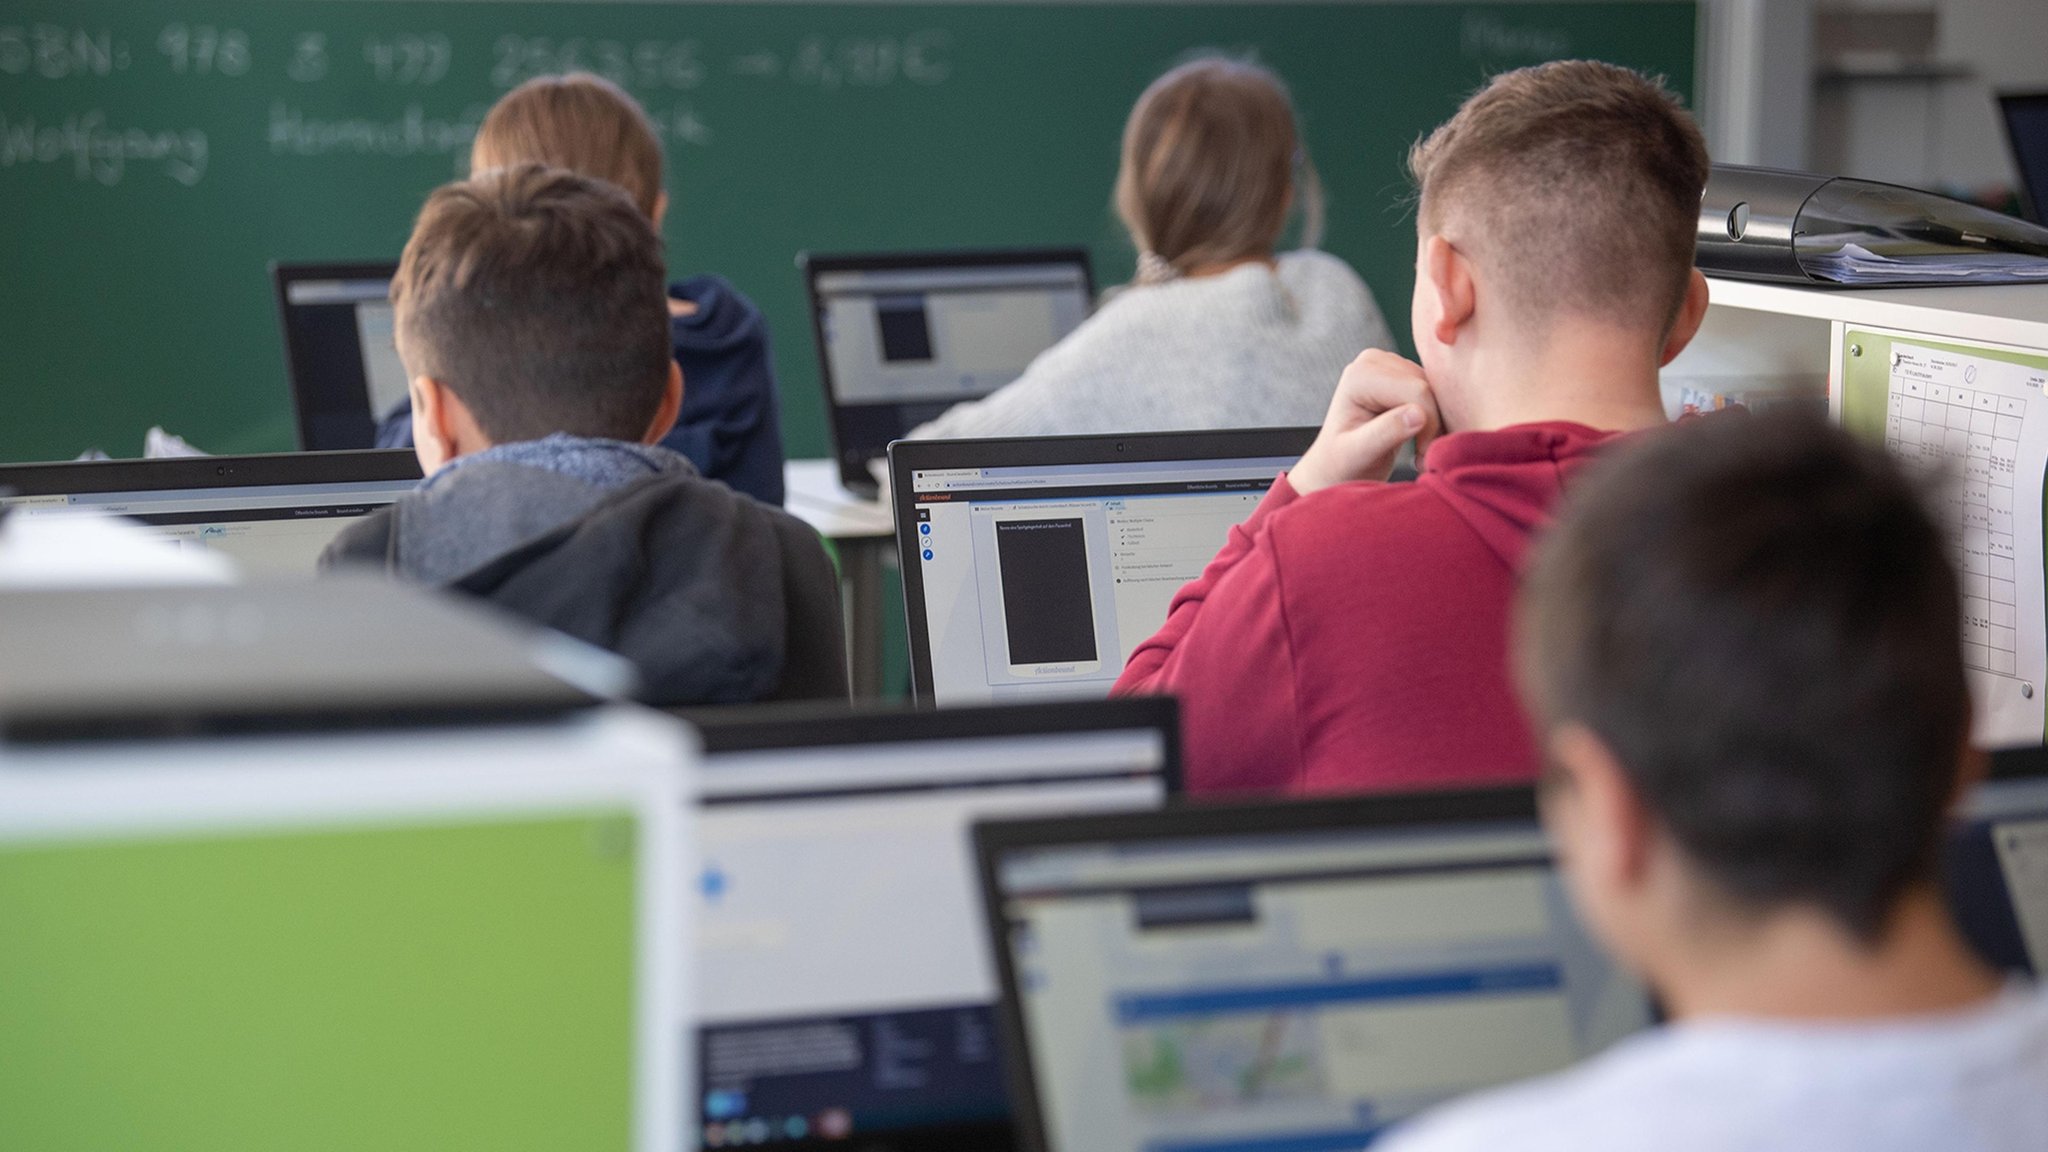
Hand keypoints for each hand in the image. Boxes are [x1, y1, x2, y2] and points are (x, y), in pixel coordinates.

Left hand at [1286, 350, 1441, 494]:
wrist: (1338, 465)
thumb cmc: (1343, 464)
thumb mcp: (1359, 454)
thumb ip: (1386, 433)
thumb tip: (1419, 415)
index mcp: (1360, 374)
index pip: (1417, 391)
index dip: (1429, 425)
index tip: (1421, 457)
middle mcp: (1375, 360)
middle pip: (1429, 387)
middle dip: (1434, 424)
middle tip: (1423, 457)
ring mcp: (1391, 364)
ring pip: (1438, 390)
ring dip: (1437, 423)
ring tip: (1421, 452)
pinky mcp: (1404, 373)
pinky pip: (1438, 393)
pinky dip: (1437, 418)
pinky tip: (1423, 439)